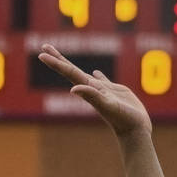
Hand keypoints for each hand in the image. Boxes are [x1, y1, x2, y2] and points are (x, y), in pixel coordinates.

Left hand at [37, 44, 151, 138]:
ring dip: (72, 66)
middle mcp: (92, 89)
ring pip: (84, 74)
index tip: (41, 53)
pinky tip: (95, 72)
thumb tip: (73, 88)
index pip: (69, 72)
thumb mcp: (108, 106)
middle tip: (44, 46)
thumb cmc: (123, 119)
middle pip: (71, 70)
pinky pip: (103, 81)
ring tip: (62, 58)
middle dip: (58, 59)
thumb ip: (92, 96)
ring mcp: (103, 91)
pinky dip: (98, 76)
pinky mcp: (115, 93)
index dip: (56, 63)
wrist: (134, 130)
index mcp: (88, 89)